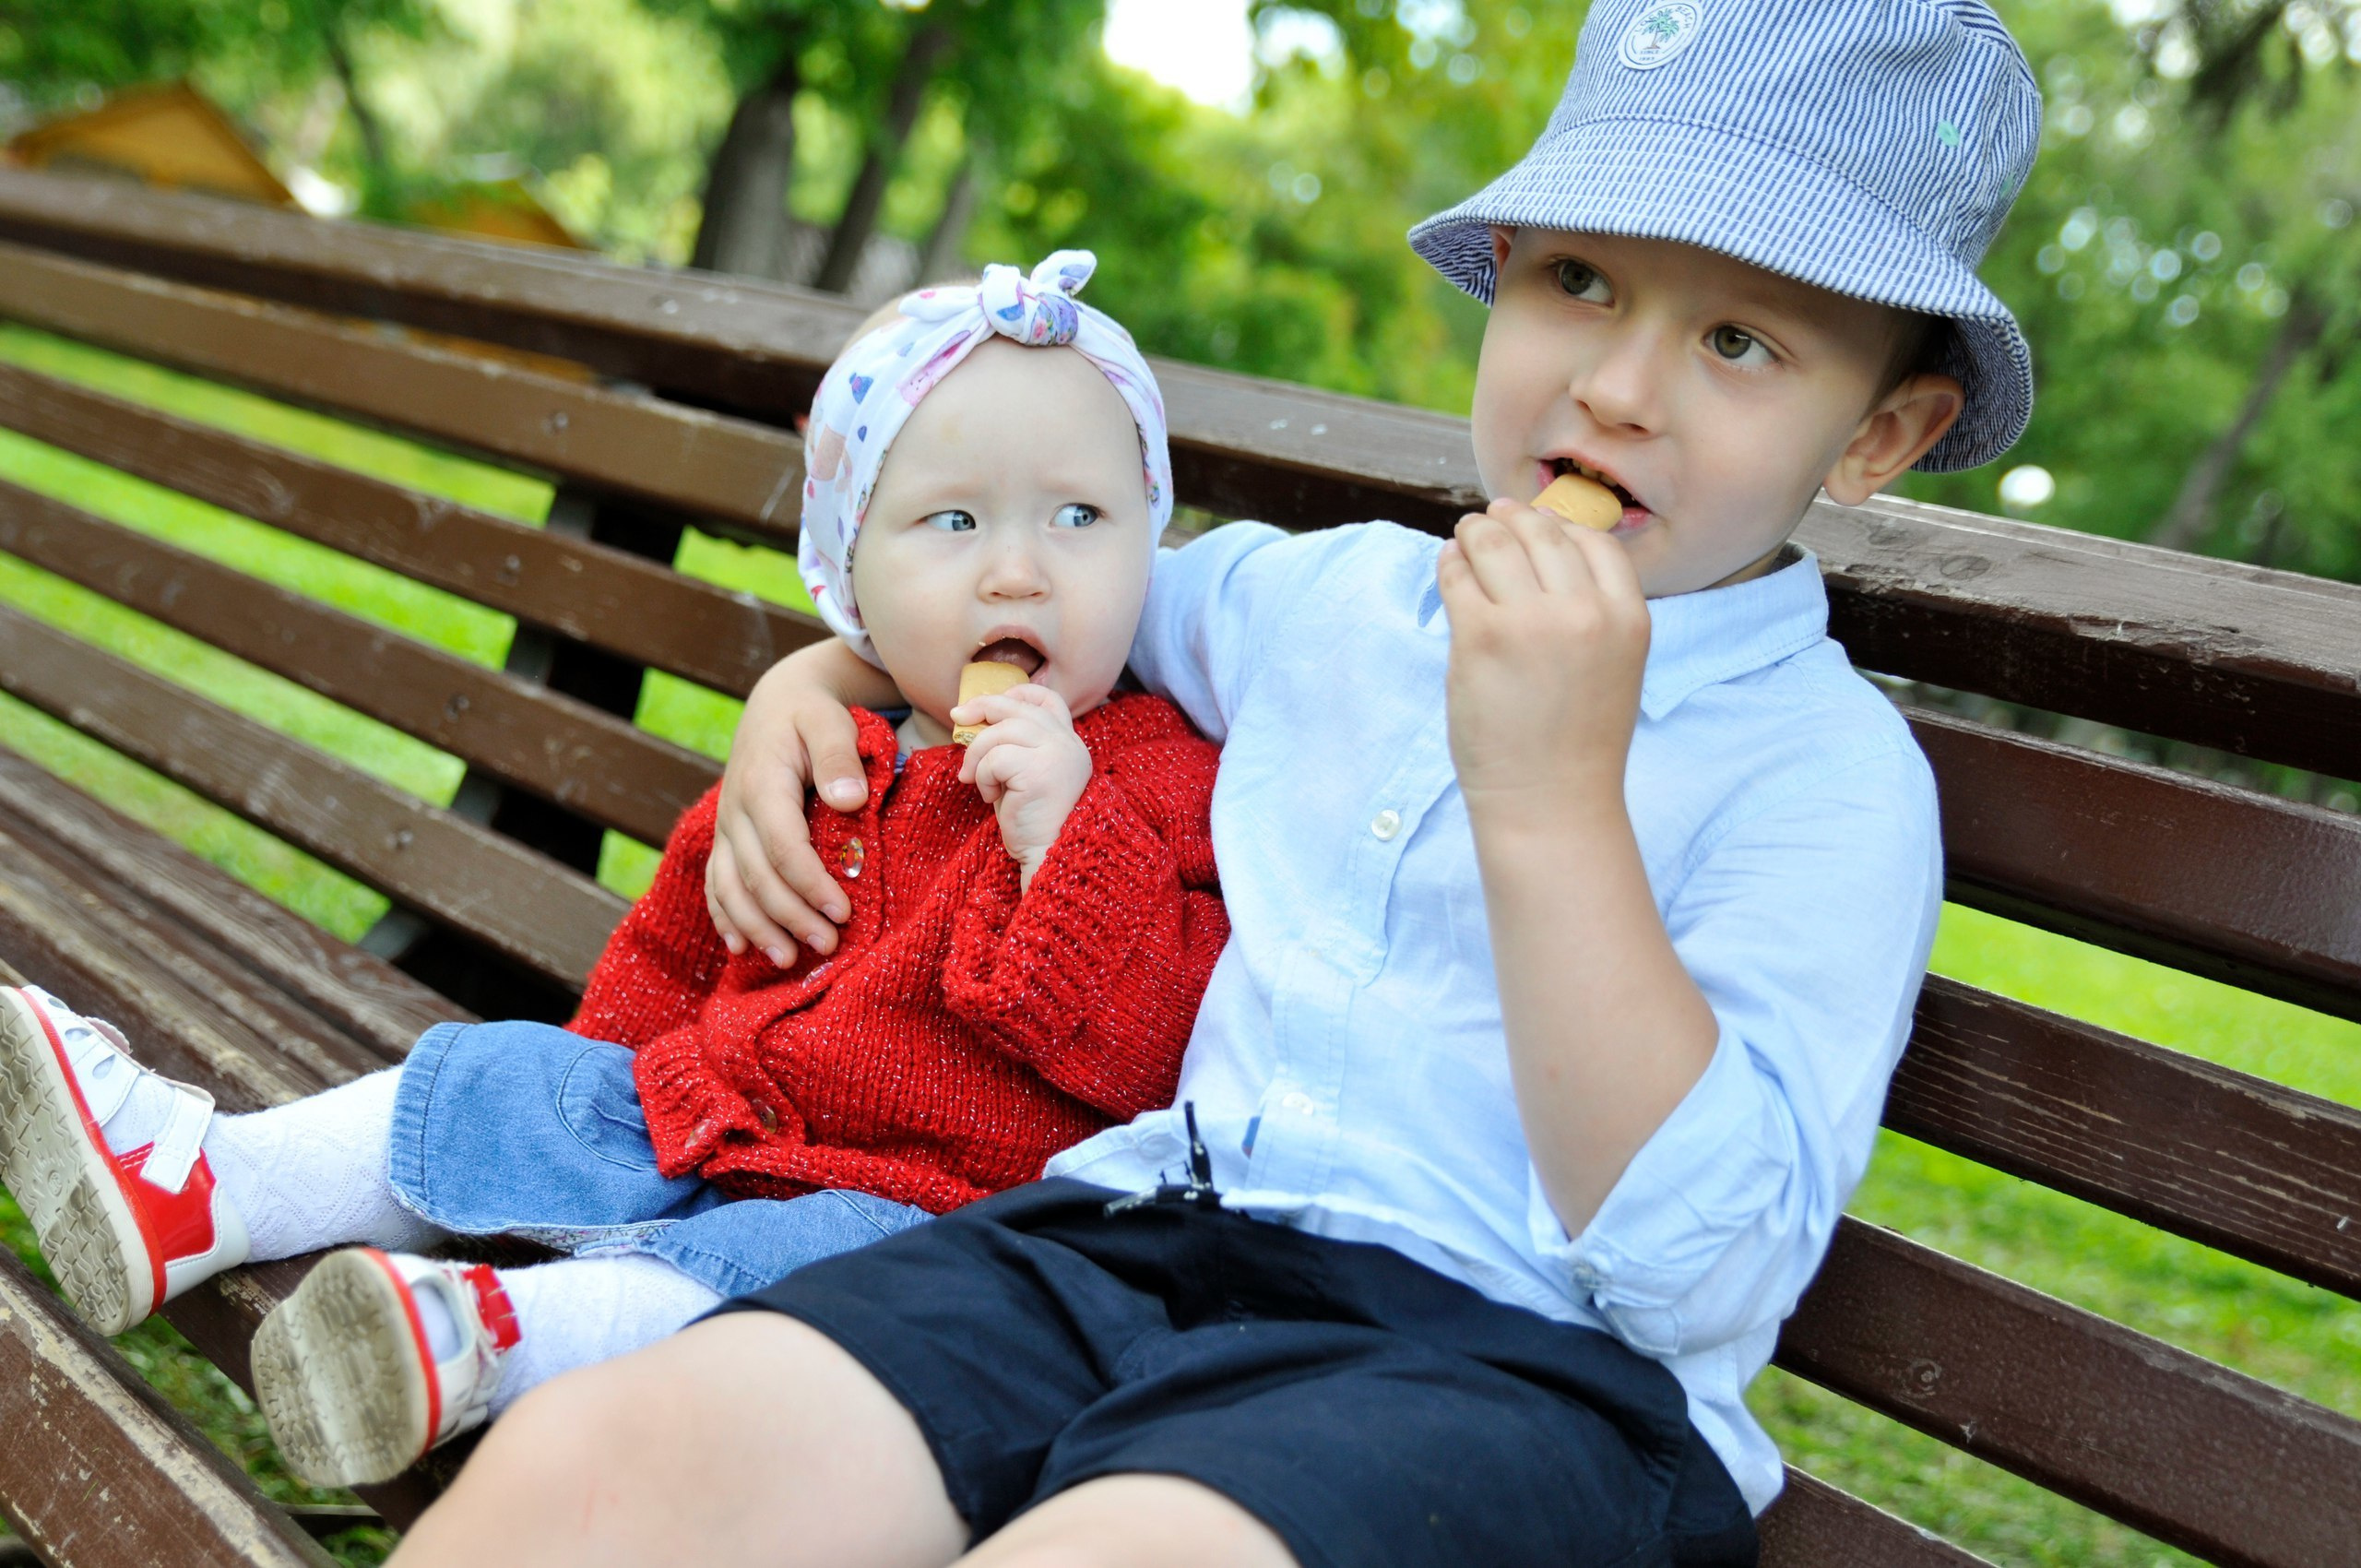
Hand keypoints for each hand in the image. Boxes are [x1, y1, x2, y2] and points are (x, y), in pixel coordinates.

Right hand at [706, 643, 889, 961]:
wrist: (777, 704)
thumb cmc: (812, 714)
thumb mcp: (829, 719)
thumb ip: (839, 755)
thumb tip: (849, 799)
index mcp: (762, 782)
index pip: (783, 844)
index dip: (810, 882)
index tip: (842, 912)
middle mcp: (735, 810)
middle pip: (757, 875)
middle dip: (791, 916)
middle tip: (828, 946)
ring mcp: (726, 828)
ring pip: (730, 887)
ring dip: (757, 927)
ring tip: (788, 959)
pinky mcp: (726, 839)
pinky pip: (716, 883)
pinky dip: (726, 917)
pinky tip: (741, 947)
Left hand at [954, 684, 1092, 890]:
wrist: (1046, 857)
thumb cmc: (1030, 821)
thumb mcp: (1022, 773)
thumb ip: (1011, 745)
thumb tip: (973, 718)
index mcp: (1069, 744)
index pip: (1049, 700)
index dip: (1019, 693)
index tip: (990, 705)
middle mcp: (1068, 745)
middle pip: (1018, 708)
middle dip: (982, 708)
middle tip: (958, 719)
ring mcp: (1057, 756)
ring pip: (1000, 732)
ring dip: (977, 755)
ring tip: (975, 780)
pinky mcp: (1040, 773)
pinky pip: (996, 759)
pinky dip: (983, 777)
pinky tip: (991, 798)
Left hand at [1436, 498, 1649, 823]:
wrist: (1550, 802)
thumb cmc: (1577, 741)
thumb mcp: (1615, 665)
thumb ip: (1593, 611)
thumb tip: (1543, 551)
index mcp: (1628, 617)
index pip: (1594, 541)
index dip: (1559, 526)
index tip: (1534, 524)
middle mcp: (1585, 611)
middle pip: (1541, 532)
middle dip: (1511, 519)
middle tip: (1489, 519)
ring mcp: (1530, 622)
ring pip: (1494, 543)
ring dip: (1474, 532)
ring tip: (1464, 536)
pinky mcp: (1480, 637)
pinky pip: (1458, 577)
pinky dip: (1450, 564)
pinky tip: (1449, 565)